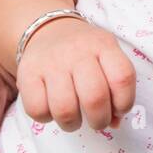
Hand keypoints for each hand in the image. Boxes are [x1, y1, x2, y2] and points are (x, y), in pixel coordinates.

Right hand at [17, 18, 135, 132]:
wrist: (50, 29)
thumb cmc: (85, 52)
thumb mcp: (107, 57)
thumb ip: (116, 88)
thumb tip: (115, 122)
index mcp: (104, 45)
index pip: (123, 78)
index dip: (125, 102)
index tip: (119, 109)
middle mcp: (78, 51)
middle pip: (95, 98)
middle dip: (99, 120)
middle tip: (97, 121)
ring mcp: (51, 62)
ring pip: (65, 109)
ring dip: (72, 123)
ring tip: (74, 118)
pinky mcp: (27, 73)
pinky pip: (37, 109)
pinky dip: (46, 118)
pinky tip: (52, 108)